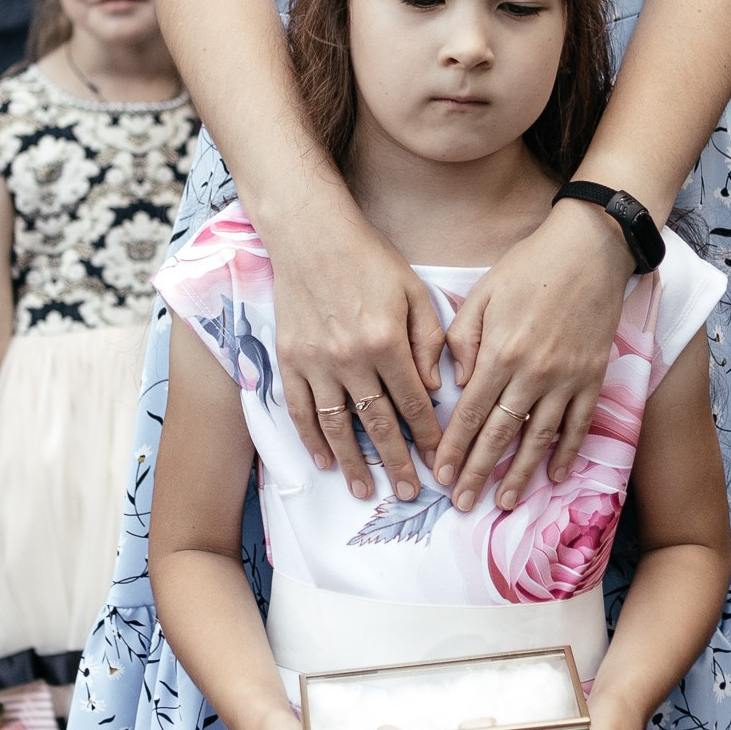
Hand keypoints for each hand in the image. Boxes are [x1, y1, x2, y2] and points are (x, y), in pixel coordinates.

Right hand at [265, 189, 446, 502]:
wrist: (310, 235)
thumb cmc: (370, 259)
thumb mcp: (414, 291)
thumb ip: (429, 340)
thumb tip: (435, 388)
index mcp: (387, 341)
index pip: (413, 403)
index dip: (429, 437)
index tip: (441, 462)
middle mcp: (351, 359)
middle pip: (378, 423)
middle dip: (397, 462)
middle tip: (409, 494)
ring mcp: (316, 362)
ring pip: (337, 425)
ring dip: (352, 462)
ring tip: (363, 490)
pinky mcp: (289, 360)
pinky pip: (301, 409)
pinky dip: (312, 439)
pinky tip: (324, 461)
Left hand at [438, 198, 628, 511]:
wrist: (589, 248)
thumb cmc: (529, 267)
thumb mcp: (482, 293)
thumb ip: (461, 341)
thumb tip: (453, 383)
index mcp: (500, 352)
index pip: (472, 412)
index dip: (455, 447)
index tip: (440, 475)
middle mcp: (534, 372)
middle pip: (501, 433)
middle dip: (479, 472)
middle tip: (463, 503)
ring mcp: (567, 378)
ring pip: (540, 437)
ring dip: (521, 473)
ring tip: (505, 502)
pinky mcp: (594, 376)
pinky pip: (579, 424)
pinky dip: (567, 452)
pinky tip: (554, 475)